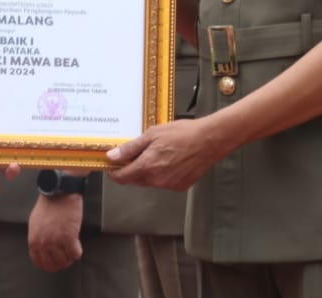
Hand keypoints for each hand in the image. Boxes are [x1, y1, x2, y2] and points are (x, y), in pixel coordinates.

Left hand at [27, 192, 83, 271]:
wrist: (60, 192)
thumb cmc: (49, 204)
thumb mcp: (35, 223)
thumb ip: (38, 237)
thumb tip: (42, 248)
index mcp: (34, 240)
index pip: (39, 263)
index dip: (49, 264)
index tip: (54, 262)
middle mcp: (44, 243)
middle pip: (53, 265)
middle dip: (60, 263)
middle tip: (65, 256)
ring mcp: (56, 242)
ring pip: (65, 262)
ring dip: (69, 257)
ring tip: (71, 249)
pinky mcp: (69, 238)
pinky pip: (75, 254)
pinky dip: (77, 252)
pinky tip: (77, 244)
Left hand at [106, 118, 225, 190]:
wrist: (209, 140)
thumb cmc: (183, 133)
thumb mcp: (152, 134)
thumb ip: (131, 148)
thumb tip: (113, 156)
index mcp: (147, 166)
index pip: (122, 177)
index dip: (114, 172)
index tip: (112, 166)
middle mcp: (157, 180)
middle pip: (135, 180)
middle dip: (132, 169)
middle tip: (137, 153)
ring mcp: (169, 185)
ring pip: (150, 181)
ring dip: (148, 171)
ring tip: (159, 153)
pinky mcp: (180, 186)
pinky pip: (164, 182)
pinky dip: (163, 174)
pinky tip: (171, 160)